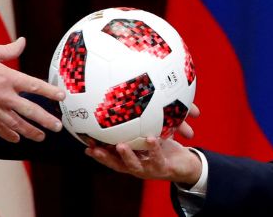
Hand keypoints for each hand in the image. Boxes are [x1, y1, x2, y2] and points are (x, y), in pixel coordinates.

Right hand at [0, 37, 65, 142]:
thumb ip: (8, 50)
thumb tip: (22, 42)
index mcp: (6, 77)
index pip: (34, 86)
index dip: (49, 91)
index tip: (61, 96)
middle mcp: (3, 96)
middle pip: (30, 110)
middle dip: (46, 119)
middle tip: (57, 126)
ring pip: (17, 124)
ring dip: (31, 131)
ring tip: (42, 136)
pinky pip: (0, 130)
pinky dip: (9, 135)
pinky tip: (17, 138)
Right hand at [86, 137, 203, 185]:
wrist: (186, 165)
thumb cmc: (164, 149)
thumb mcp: (150, 137)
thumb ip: (139, 127)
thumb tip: (127, 104)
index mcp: (132, 160)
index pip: (111, 158)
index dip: (98, 155)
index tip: (86, 147)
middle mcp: (138, 167)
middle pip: (117, 165)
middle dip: (105, 157)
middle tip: (93, 149)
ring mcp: (150, 169)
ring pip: (135, 165)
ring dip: (127, 156)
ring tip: (120, 145)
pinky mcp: (164, 168)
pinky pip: (157, 158)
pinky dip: (153, 149)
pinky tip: (150, 138)